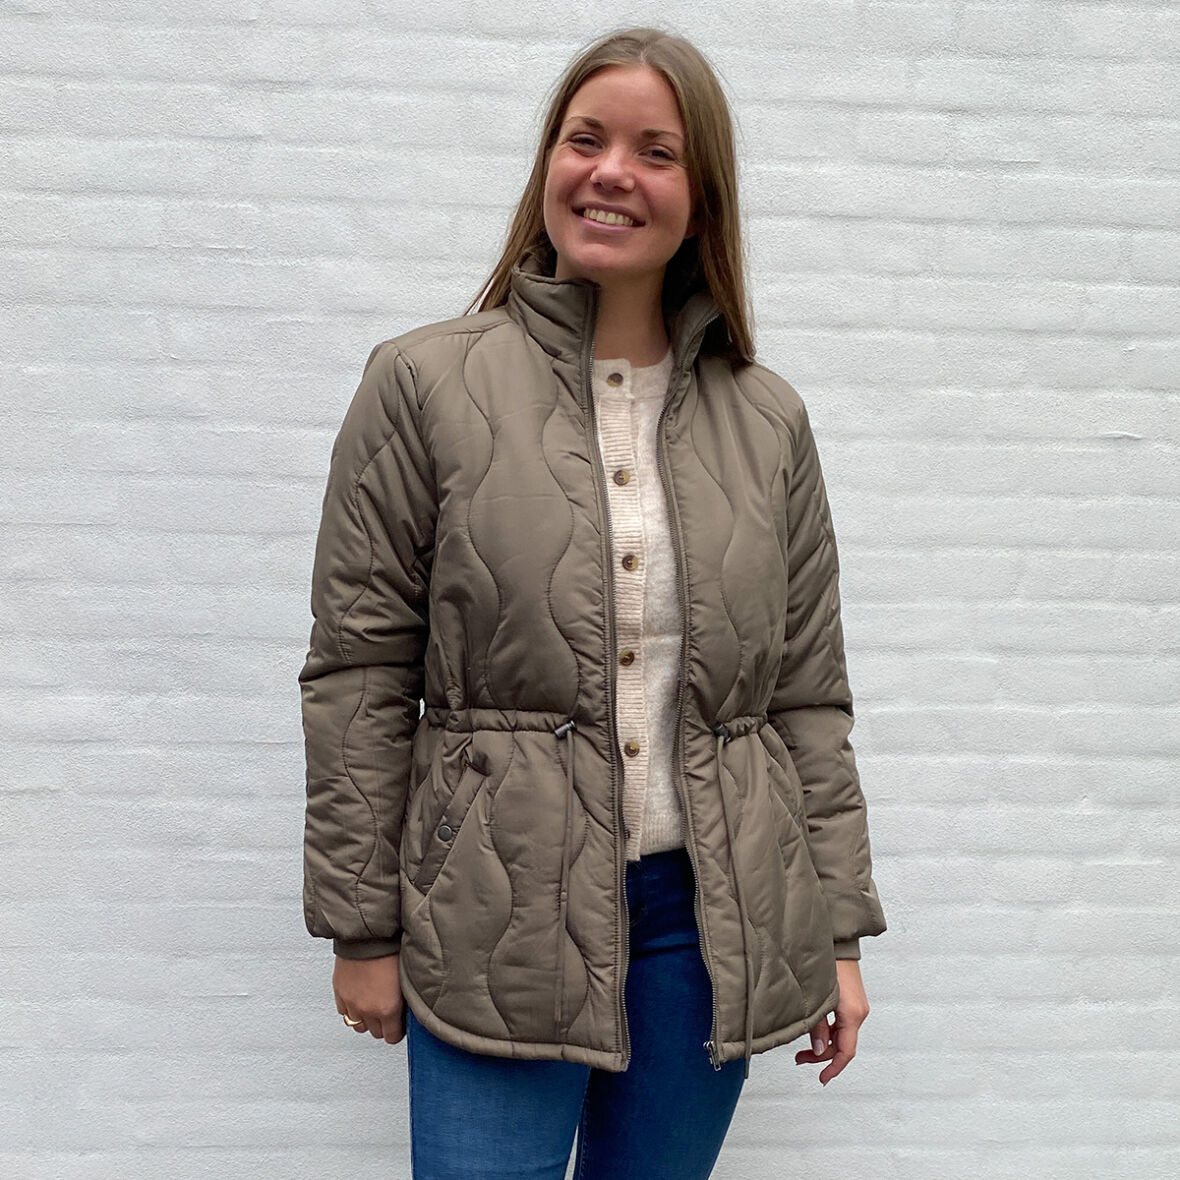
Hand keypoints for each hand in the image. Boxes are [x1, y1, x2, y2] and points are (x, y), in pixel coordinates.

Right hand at [333, 953, 404, 1044]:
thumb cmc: (390, 949)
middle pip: (376, 1033)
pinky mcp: (340, 993)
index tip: (400, 1025)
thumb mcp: (405, 978)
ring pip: (358, 1026)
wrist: (368, 934)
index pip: (392, 1037)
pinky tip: (359, 999)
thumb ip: (405, 999)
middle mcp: (368, 1009)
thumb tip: (407, 1008)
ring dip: (366, 1019)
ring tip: (373, 1006)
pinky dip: (351, 1009)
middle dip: (383, 1025)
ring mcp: (351, 1003)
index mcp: (388, 1008)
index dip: (397, 1031)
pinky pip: (344, 1013)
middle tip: (388, 1012)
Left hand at [795, 959, 868, 1084]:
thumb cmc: (828, 963)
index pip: (845, 1051)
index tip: (821, 1079)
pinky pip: (842, 1023)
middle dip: (822, 1056)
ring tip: (802, 1047)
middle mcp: (859, 1012)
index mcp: (852, 1014)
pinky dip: (829, 1031)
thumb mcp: (819, 997)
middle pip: (843, 1045)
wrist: (839, 940)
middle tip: (800, 1058)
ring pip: (842, 1035)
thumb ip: (818, 1025)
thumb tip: (819, 1050)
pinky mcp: (852, 999)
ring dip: (824, 1043)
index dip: (833, 1068)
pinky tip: (814, 1029)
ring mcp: (857, 1006)